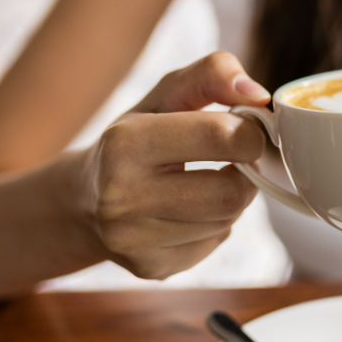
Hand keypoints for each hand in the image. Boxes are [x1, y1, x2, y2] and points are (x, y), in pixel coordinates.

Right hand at [77, 52, 270, 279]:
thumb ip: (212, 74)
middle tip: (231, 160)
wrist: (83, 198)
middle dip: (245, 172)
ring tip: (202, 182)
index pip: (224, 137)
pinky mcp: (150, 267)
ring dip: (230, 199)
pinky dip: (214, 225)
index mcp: (126, 142)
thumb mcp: (166, 95)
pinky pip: (214, 244)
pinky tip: (187, 210)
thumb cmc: (135, 137)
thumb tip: (259, 94)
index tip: (243, 128)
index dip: (250, 132)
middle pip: (233, 192)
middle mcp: (122, 196)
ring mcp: (134, 240)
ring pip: (228, 221)